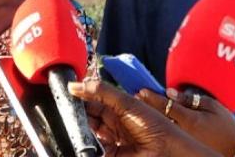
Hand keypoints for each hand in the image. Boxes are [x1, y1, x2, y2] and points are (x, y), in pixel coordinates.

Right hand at [68, 78, 219, 156]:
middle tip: (70, 110)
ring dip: (83, 130)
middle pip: (90, 118)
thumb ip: (102, 92)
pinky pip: (94, 149)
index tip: (68, 92)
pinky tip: (87, 140)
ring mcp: (113, 141)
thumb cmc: (154, 125)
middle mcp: (115, 125)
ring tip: (80, 125)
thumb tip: (76, 84)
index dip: (82, 97)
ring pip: (89, 134)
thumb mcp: (126, 103)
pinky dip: (88, 145)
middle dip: (80, 114)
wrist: (166, 150)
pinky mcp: (111, 155)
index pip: (95, 101)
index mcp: (120, 109)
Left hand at [137, 87, 234, 156]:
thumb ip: (190, 100)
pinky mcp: (182, 147)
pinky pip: (167, 135)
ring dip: (149, 116)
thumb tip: (169, 93)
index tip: (141, 90)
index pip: (167, 106)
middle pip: (160, 116)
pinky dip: (158, 126)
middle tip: (134, 97)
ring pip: (161, 126)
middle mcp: (183, 132)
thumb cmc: (225, 124)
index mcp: (190, 120)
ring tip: (138, 109)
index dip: (153, 98)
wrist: (234, 148)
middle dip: (147, 106)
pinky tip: (150, 121)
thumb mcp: (211, 106)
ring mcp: (182, 141)